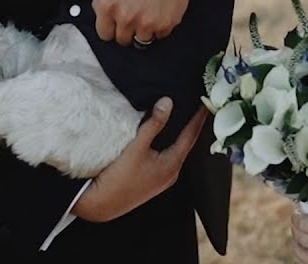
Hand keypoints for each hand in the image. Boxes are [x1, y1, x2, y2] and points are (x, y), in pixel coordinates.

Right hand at [72, 98, 207, 221]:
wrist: (101, 205)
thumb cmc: (119, 177)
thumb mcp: (136, 147)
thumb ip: (153, 124)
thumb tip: (167, 102)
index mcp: (172, 164)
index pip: (191, 136)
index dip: (198, 119)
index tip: (206, 105)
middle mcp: (172, 173)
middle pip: (186, 144)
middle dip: (191, 127)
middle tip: (196, 108)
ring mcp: (162, 179)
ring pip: (176, 152)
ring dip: (179, 136)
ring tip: (183, 119)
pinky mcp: (153, 181)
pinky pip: (167, 158)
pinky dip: (169, 145)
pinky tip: (164, 138)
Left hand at [93, 0, 198, 45]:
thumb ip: (108, 3)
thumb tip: (109, 19)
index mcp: (107, 5)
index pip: (104, 33)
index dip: (111, 27)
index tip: (117, 24)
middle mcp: (124, 17)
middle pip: (122, 40)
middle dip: (128, 29)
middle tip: (136, 15)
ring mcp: (145, 23)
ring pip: (141, 40)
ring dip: (144, 29)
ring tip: (150, 12)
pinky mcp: (165, 25)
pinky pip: (159, 35)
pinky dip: (161, 26)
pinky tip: (161, 9)